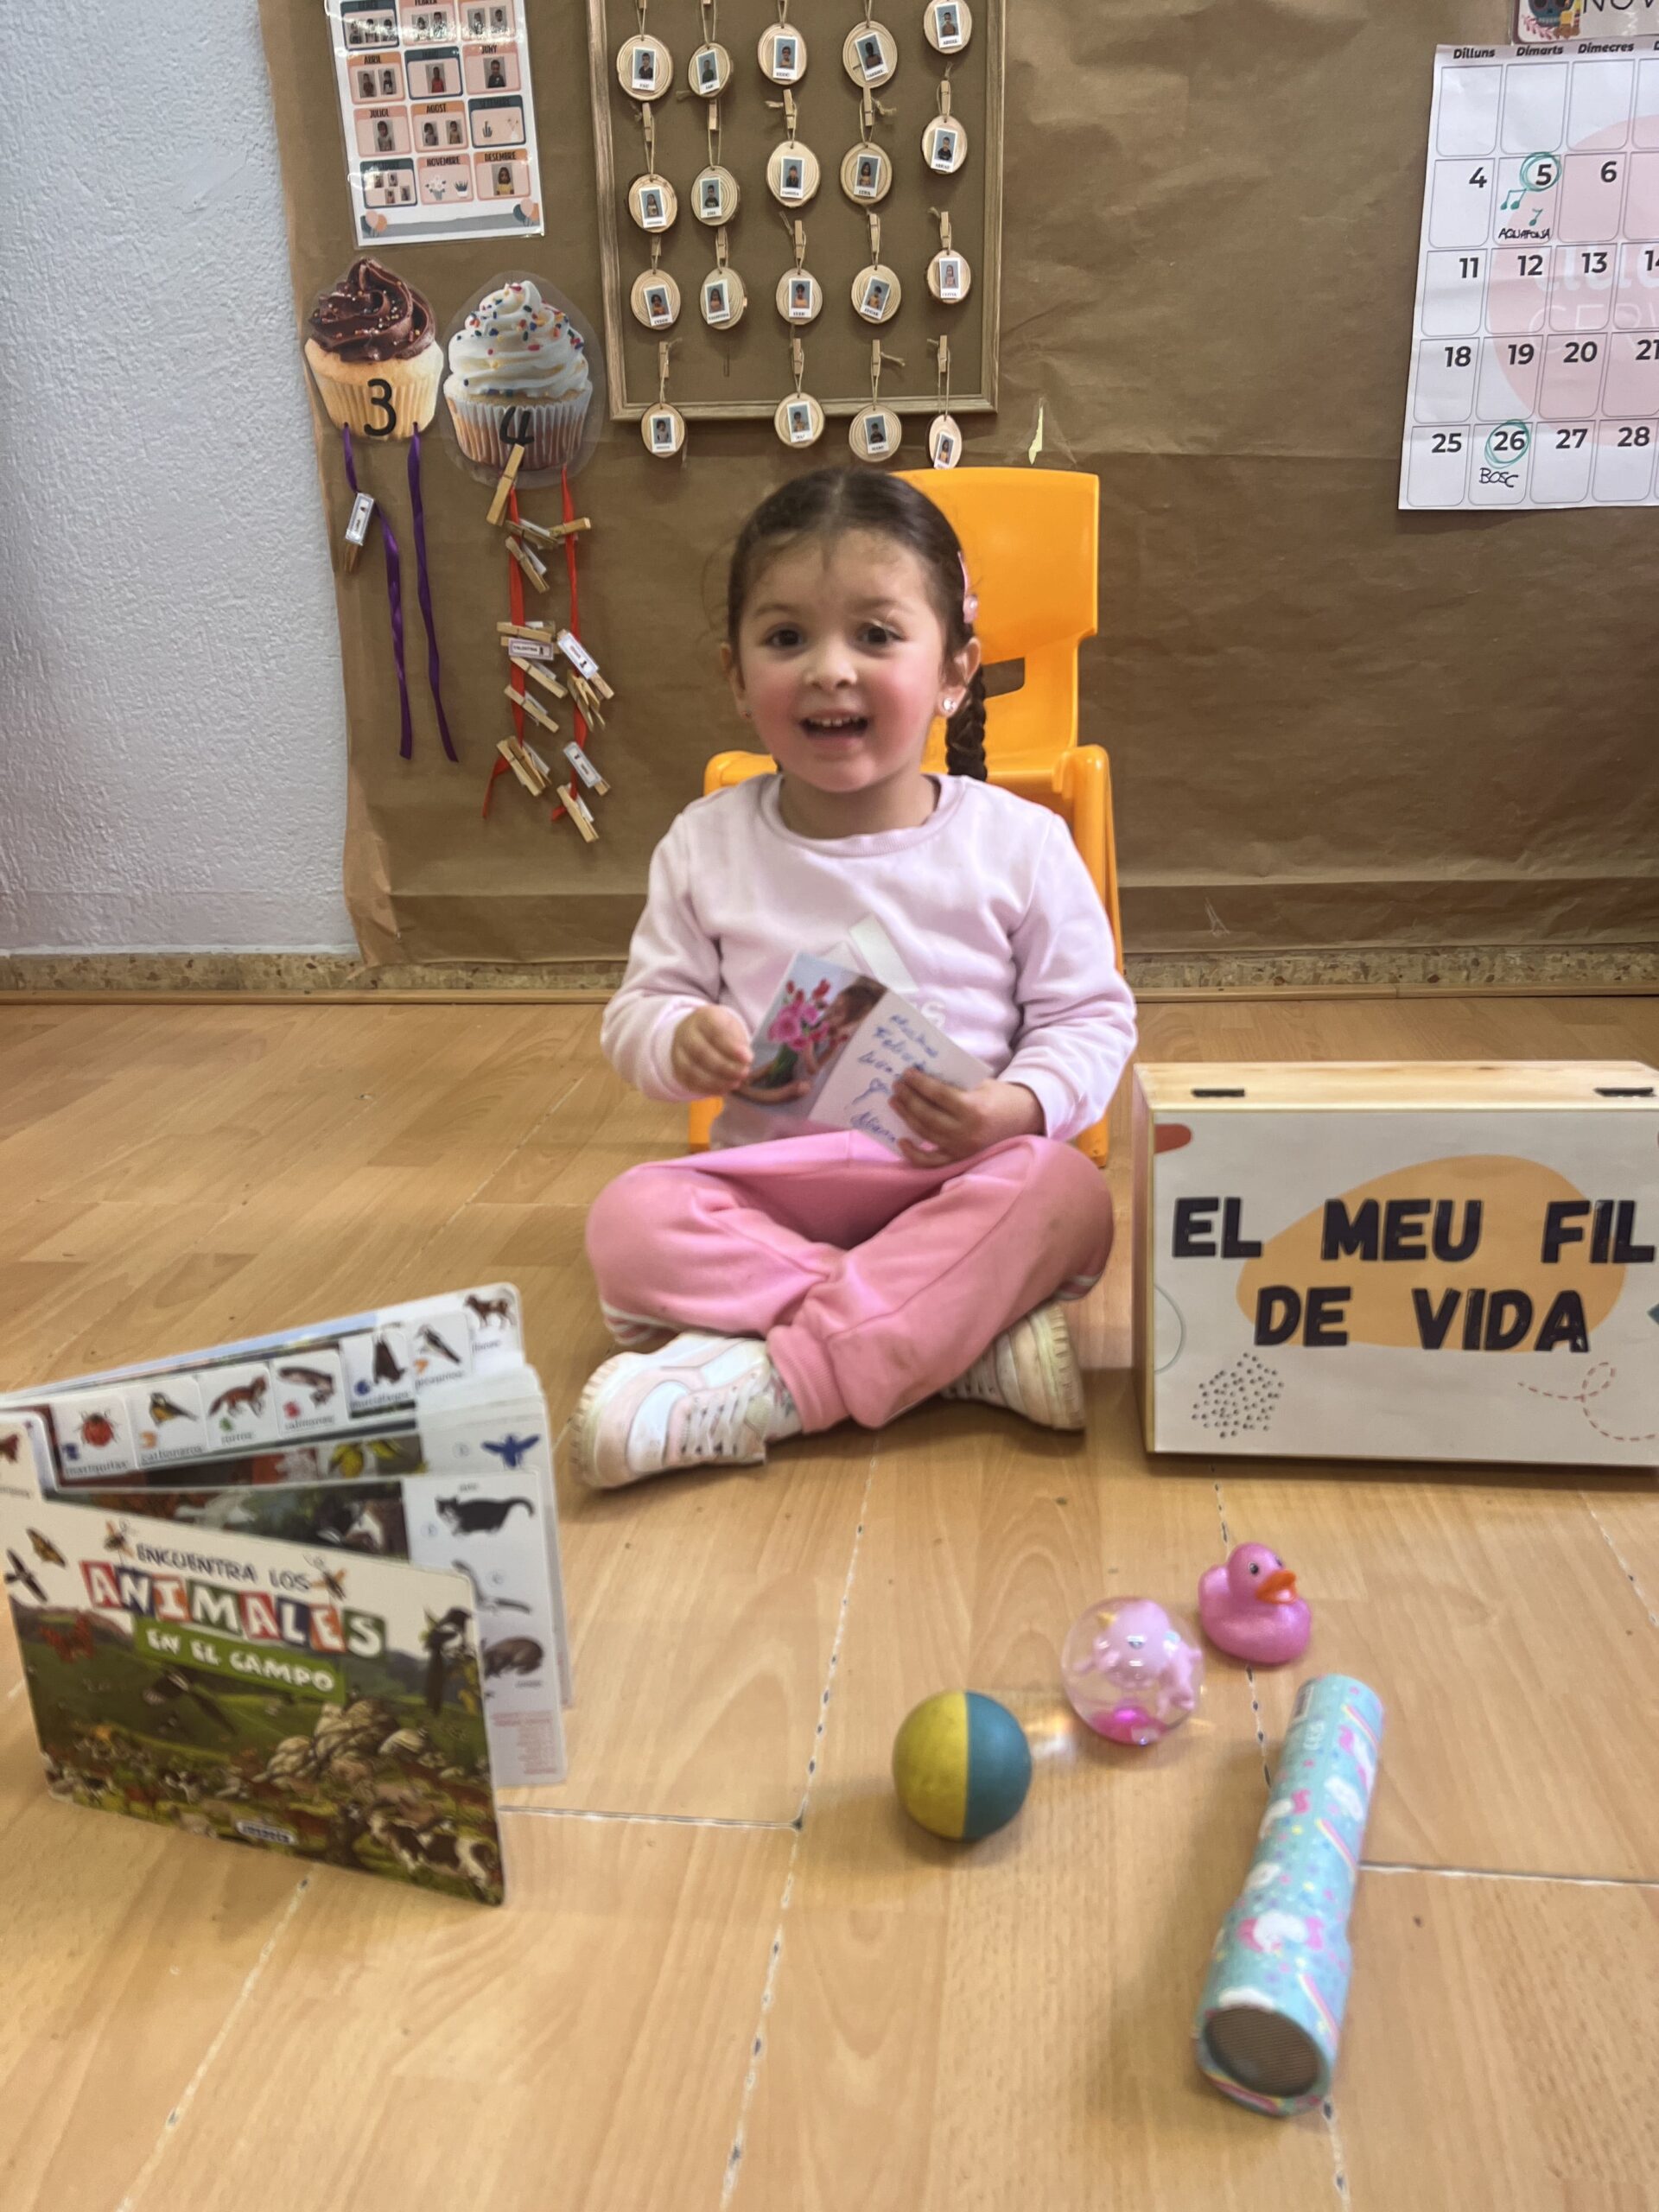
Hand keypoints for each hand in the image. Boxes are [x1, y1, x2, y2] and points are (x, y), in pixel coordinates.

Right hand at [671, 1005, 755, 1094]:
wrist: (698, 1032)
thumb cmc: (720, 1030)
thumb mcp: (732, 1027)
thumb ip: (739, 1042)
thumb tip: (745, 1061)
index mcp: (703, 1017)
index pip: (715, 1031)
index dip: (731, 1046)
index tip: (748, 1058)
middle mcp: (686, 1032)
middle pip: (701, 1052)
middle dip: (724, 1067)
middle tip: (743, 1074)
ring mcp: (678, 1051)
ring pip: (692, 1069)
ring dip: (715, 1081)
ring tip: (735, 1084)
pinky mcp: (677, 1068)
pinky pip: (688, 1081)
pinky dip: (706, 1089)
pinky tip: (722, 1090)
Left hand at [891, 1073, 1044, 1165]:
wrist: (1024, 1119)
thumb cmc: (1000, 1097)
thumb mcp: (981, 1083)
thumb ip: (955, 1083)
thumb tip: (923, 1078)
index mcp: (973, 1108)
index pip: (938, 1094)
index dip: (919, 1083)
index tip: (906, 1074)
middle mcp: (966, 1131)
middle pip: (927, 1114)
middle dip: (908, 1098)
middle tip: (896, 1087)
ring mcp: (961, 1148)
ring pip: (925, 1133)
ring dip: (907, 1117)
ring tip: (895, 1102)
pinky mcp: (960, 1159)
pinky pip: (931, 1162)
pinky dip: (914, 1154)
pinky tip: (901, 1141)